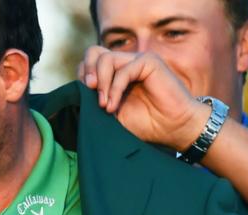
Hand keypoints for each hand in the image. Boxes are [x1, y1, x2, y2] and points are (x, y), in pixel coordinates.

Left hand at [78, 46, 209, 151]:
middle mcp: (125, 63)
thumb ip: (94, 101)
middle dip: (87, 72)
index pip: (88, 63)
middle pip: (94, 52)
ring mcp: (137, 60)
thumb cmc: (144, 124)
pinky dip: (114, 88)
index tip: (82, 99)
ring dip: (101, 83)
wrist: (172, 129)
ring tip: (104, 106)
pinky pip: (123, 70)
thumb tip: (74, 95)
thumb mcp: (110, 114)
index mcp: (114, 73)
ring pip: (106, 58)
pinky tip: (113, 106)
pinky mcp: (149, 62)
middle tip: (88, 92)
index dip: (82, 77)